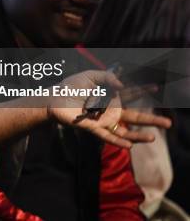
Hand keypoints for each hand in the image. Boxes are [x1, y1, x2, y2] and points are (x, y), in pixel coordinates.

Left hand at [46, 70, 170, 147]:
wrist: (54, 97)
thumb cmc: (71, 86)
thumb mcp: (91, 76)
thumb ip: (107, 76)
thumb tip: (122, 85)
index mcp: (111, 96)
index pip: (132, 94)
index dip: (143, 90)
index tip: (156, 87)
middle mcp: (111, 110)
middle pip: (135, 116)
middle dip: (152, 120)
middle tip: (168, 123)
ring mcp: (103, 121)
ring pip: (125, 131)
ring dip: (138, 136)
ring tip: (152, 138)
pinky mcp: (93, 128)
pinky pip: (107, 136)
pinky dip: (117, 141)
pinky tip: (129, 146)